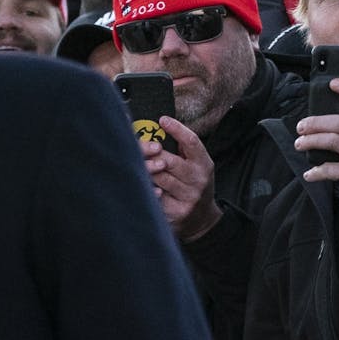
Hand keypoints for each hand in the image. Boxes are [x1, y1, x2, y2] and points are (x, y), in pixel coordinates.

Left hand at [143, 118, 220, 240]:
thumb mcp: (198, 165)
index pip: (192, 142)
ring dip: (144, 169)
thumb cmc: (194, 184)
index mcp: (204, 164)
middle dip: (151, 151)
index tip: (162, 120)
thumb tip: (160, 125)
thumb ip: (183, 149)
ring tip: (134, 161)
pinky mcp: (175, 212)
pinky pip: (154, 196)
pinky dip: (145, 187)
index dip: (177, 129)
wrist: (203, 219)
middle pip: (169, 161)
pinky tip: (138, 182)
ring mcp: (187, 198)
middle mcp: (198, 181)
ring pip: (158, 178)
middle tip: (136, 143)